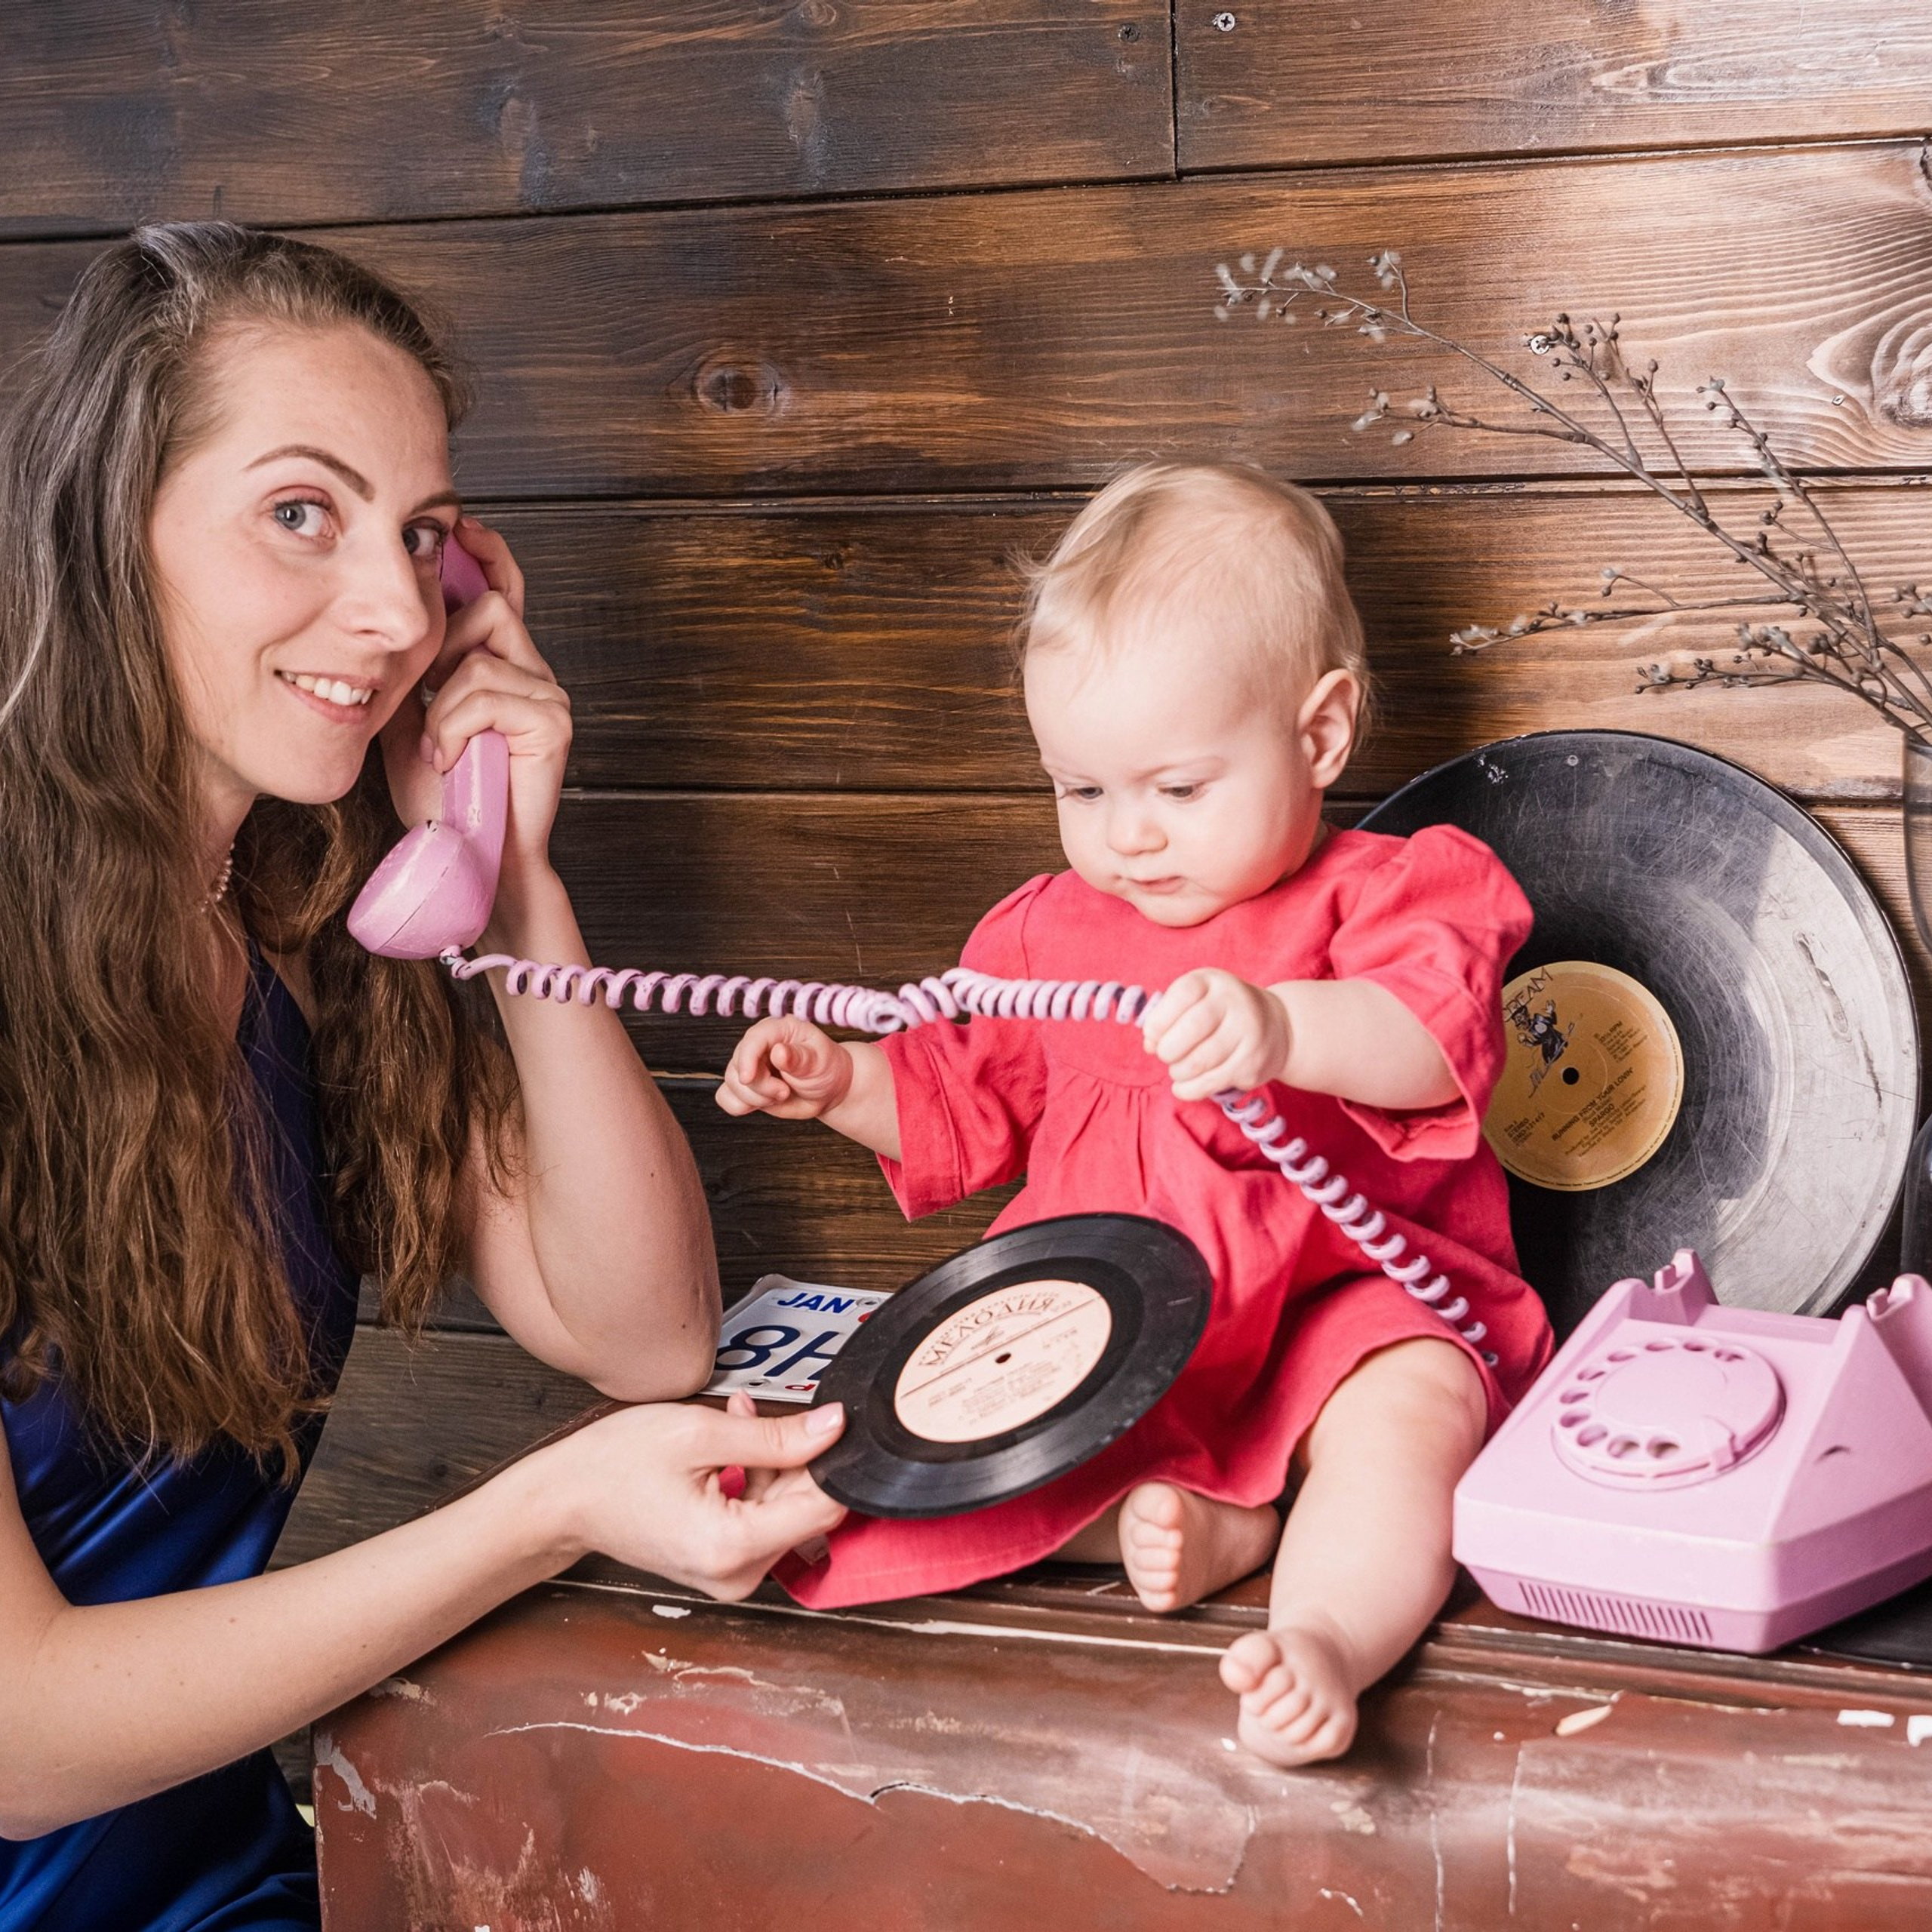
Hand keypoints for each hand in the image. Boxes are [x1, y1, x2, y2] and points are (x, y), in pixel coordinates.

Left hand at [377, 515, 571, 905]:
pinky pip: (486, 690)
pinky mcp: (552, 720)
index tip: (459, 525)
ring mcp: (547, 694)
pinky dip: (453, 726)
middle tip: (425, 708)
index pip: (500, 586)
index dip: (484, 552)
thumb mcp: (406, 715)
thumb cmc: (440, 797)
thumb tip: (383, 615)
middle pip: (485, 607)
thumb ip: (408, 667)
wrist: (469, 855)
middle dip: (440, 648)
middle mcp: (531, 671)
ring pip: (478, 652)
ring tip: (437, 748)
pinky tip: (452, 758)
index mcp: (501, 665)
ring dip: (440, 703)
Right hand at [548, 1396, 846, 1600]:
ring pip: (788, 1513)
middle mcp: (737, 1575)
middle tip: (753, 1418)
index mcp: (733, 1547)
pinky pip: (764, 1522)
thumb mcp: (698, 1433)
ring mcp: (731, 1577)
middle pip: (807, 1511)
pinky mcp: (725, 1568)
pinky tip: (729, 1453)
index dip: (831, 1460)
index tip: (822, 1424)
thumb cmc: (616, 1466)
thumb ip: (775, 1435)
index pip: (824, 1509)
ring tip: (733, 1428)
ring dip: (772, 1465)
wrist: (563, 1500)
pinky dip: (756, 1484)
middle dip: (792, 1458)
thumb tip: (835, 1427)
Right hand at [716, 1016, 854, 1120]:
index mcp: (777, 1029)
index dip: (747, 1058)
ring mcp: (749, 1066)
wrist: (827, 1090)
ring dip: (755, 1098)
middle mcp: (758, 1045)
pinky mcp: (744, 1087)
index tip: (748, 1078)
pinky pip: (725, 1098)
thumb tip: (778, 1052)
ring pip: (730, 1085)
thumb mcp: (819, 1060)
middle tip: (785, 1092)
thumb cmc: (826, 1068)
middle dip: (761, 1087)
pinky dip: (740, 1106)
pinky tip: (764, 1103)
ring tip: (781, 1095)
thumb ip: (799, 1057)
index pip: (752, 1039)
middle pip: (738, 1067)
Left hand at [1142, 968, 1291, 1101]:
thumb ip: (1167, 1016)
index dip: (1159, 1020)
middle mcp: (1235, 1002)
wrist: (1278, 1026)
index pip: (1181, 994)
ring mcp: (1249, 1033)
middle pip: (1192, 1028)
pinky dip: (1190, 1089)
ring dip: (1178, 1071)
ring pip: (1202, 1060)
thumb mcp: (1195, 1001)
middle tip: (1165, 1055)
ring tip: (1177, 1069)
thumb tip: (1149, 1044)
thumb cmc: (1221, 1013)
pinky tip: (1183, 1086)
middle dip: (1168, 1049)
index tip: (1152, 1034)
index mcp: (1214, 982)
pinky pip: (1214, 1082)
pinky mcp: (1253, 1063)